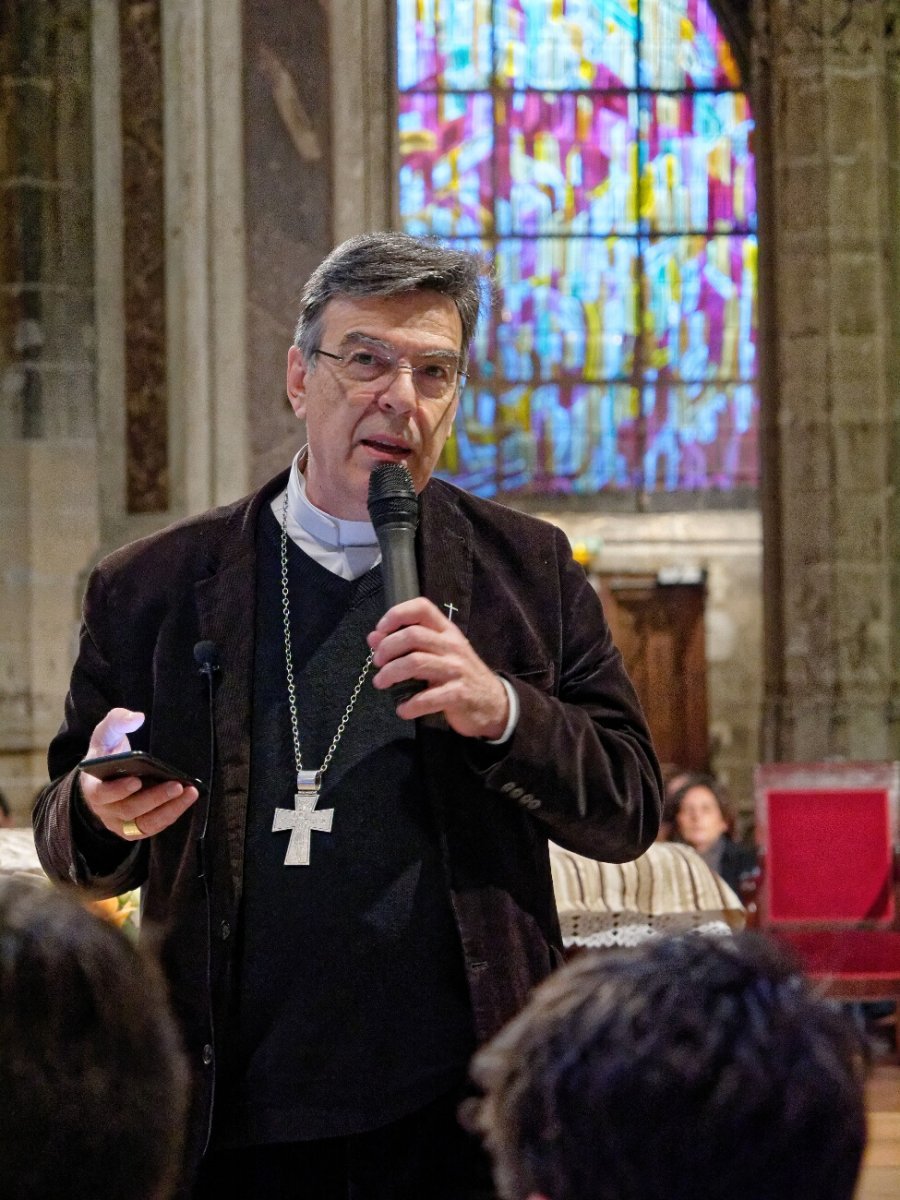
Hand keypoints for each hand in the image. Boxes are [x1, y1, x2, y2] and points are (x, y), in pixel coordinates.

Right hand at [79, 708, 199, 841]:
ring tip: (190, 792)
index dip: (118, 790)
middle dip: (154, 798)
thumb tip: (137, 717)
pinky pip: (154, 827)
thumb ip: (117, 721)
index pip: (102, 794)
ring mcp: (120, 822)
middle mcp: (105, 810)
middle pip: (129, 809)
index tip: (136, 780)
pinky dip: (172, 814)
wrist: (107, 776)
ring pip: (144, 824)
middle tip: (177, 785)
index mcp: (93, 787)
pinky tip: (187, 799)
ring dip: (169, 810)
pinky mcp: (135, 829)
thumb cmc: (108, 753)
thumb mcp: (107, 733)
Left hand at [367, 598, 508, 738]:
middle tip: (377, 663)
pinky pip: (428, 697)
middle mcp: (452, 646)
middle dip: (387, 648)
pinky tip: (402, 709)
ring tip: (380, 683)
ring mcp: (456, 670)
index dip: (397, 614)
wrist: (494, 704)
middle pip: (413, 635)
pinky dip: (409, 705)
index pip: (422, 608)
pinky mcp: (458, 694)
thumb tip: (373, 637)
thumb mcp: (437, 654)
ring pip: (415, 662)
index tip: (380, 630)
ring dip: (391, 674)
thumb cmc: (460, 675)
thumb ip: (407, 644)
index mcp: (446, 631)